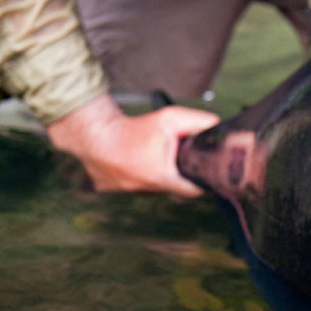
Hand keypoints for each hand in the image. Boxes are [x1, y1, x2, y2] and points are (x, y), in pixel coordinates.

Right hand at [47, 93, 218, 195]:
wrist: (93, 133)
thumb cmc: (132, 129)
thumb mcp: (170, 119)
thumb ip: (198, 123)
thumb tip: (218, 126)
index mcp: (164, 178)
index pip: (196, 189)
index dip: (203, 179)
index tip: (204, 169)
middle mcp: (149, 190)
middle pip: (175, 187)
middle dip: (180, 173)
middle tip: (178, 156)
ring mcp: (131, 192)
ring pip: (155, 186)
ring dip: (159, 174)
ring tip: (154, 155)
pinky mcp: (115, 189)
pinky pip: (135, 183)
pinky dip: (139, 173)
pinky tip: (137, 158)